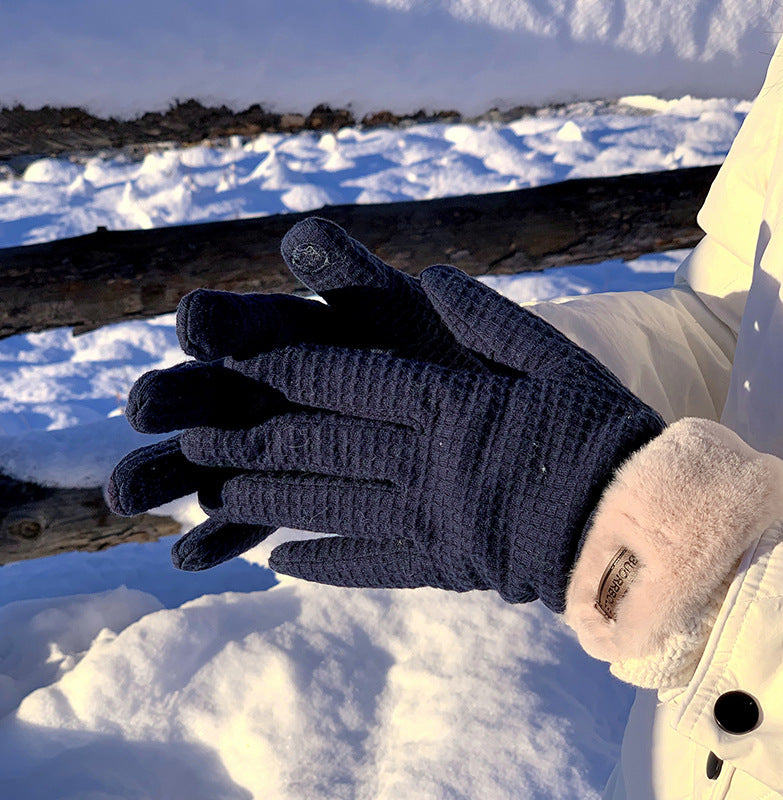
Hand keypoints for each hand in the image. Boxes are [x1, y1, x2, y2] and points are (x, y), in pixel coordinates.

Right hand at [108, 219, 486, 566]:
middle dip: (180, 398)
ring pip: (218, 457)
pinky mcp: (295, 493)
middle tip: (145, 407)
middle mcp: (276, 385)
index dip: (224, 321)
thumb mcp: (408, 317)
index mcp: (301, 333)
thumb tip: (304, 235)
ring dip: (173, 474)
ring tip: (125, 496)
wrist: (475, 426)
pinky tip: (191, 558)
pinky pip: (255, 515)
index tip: (198, 326)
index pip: (251, 321)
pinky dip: (226, 535)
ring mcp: (279, 441)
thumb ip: (358, 284)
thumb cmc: (447, 358)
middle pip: (217, 390)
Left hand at [180, 265, 664, 610]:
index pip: (350, 380)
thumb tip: (430, 279)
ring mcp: (429, 518)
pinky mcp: (443, 563)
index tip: (237, 364)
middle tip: (195, 437)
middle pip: (321, 445)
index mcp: (449, 403)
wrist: (638, 523)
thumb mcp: (554, 355)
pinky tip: (283, 562)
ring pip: (330, 506)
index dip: (288, 370)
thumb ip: (488, 316)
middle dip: (252, 438)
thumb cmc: (601, 429)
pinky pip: (372, 564)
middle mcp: (425, 460)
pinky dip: (325, 564)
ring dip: (268, 501)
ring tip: (218, 496)